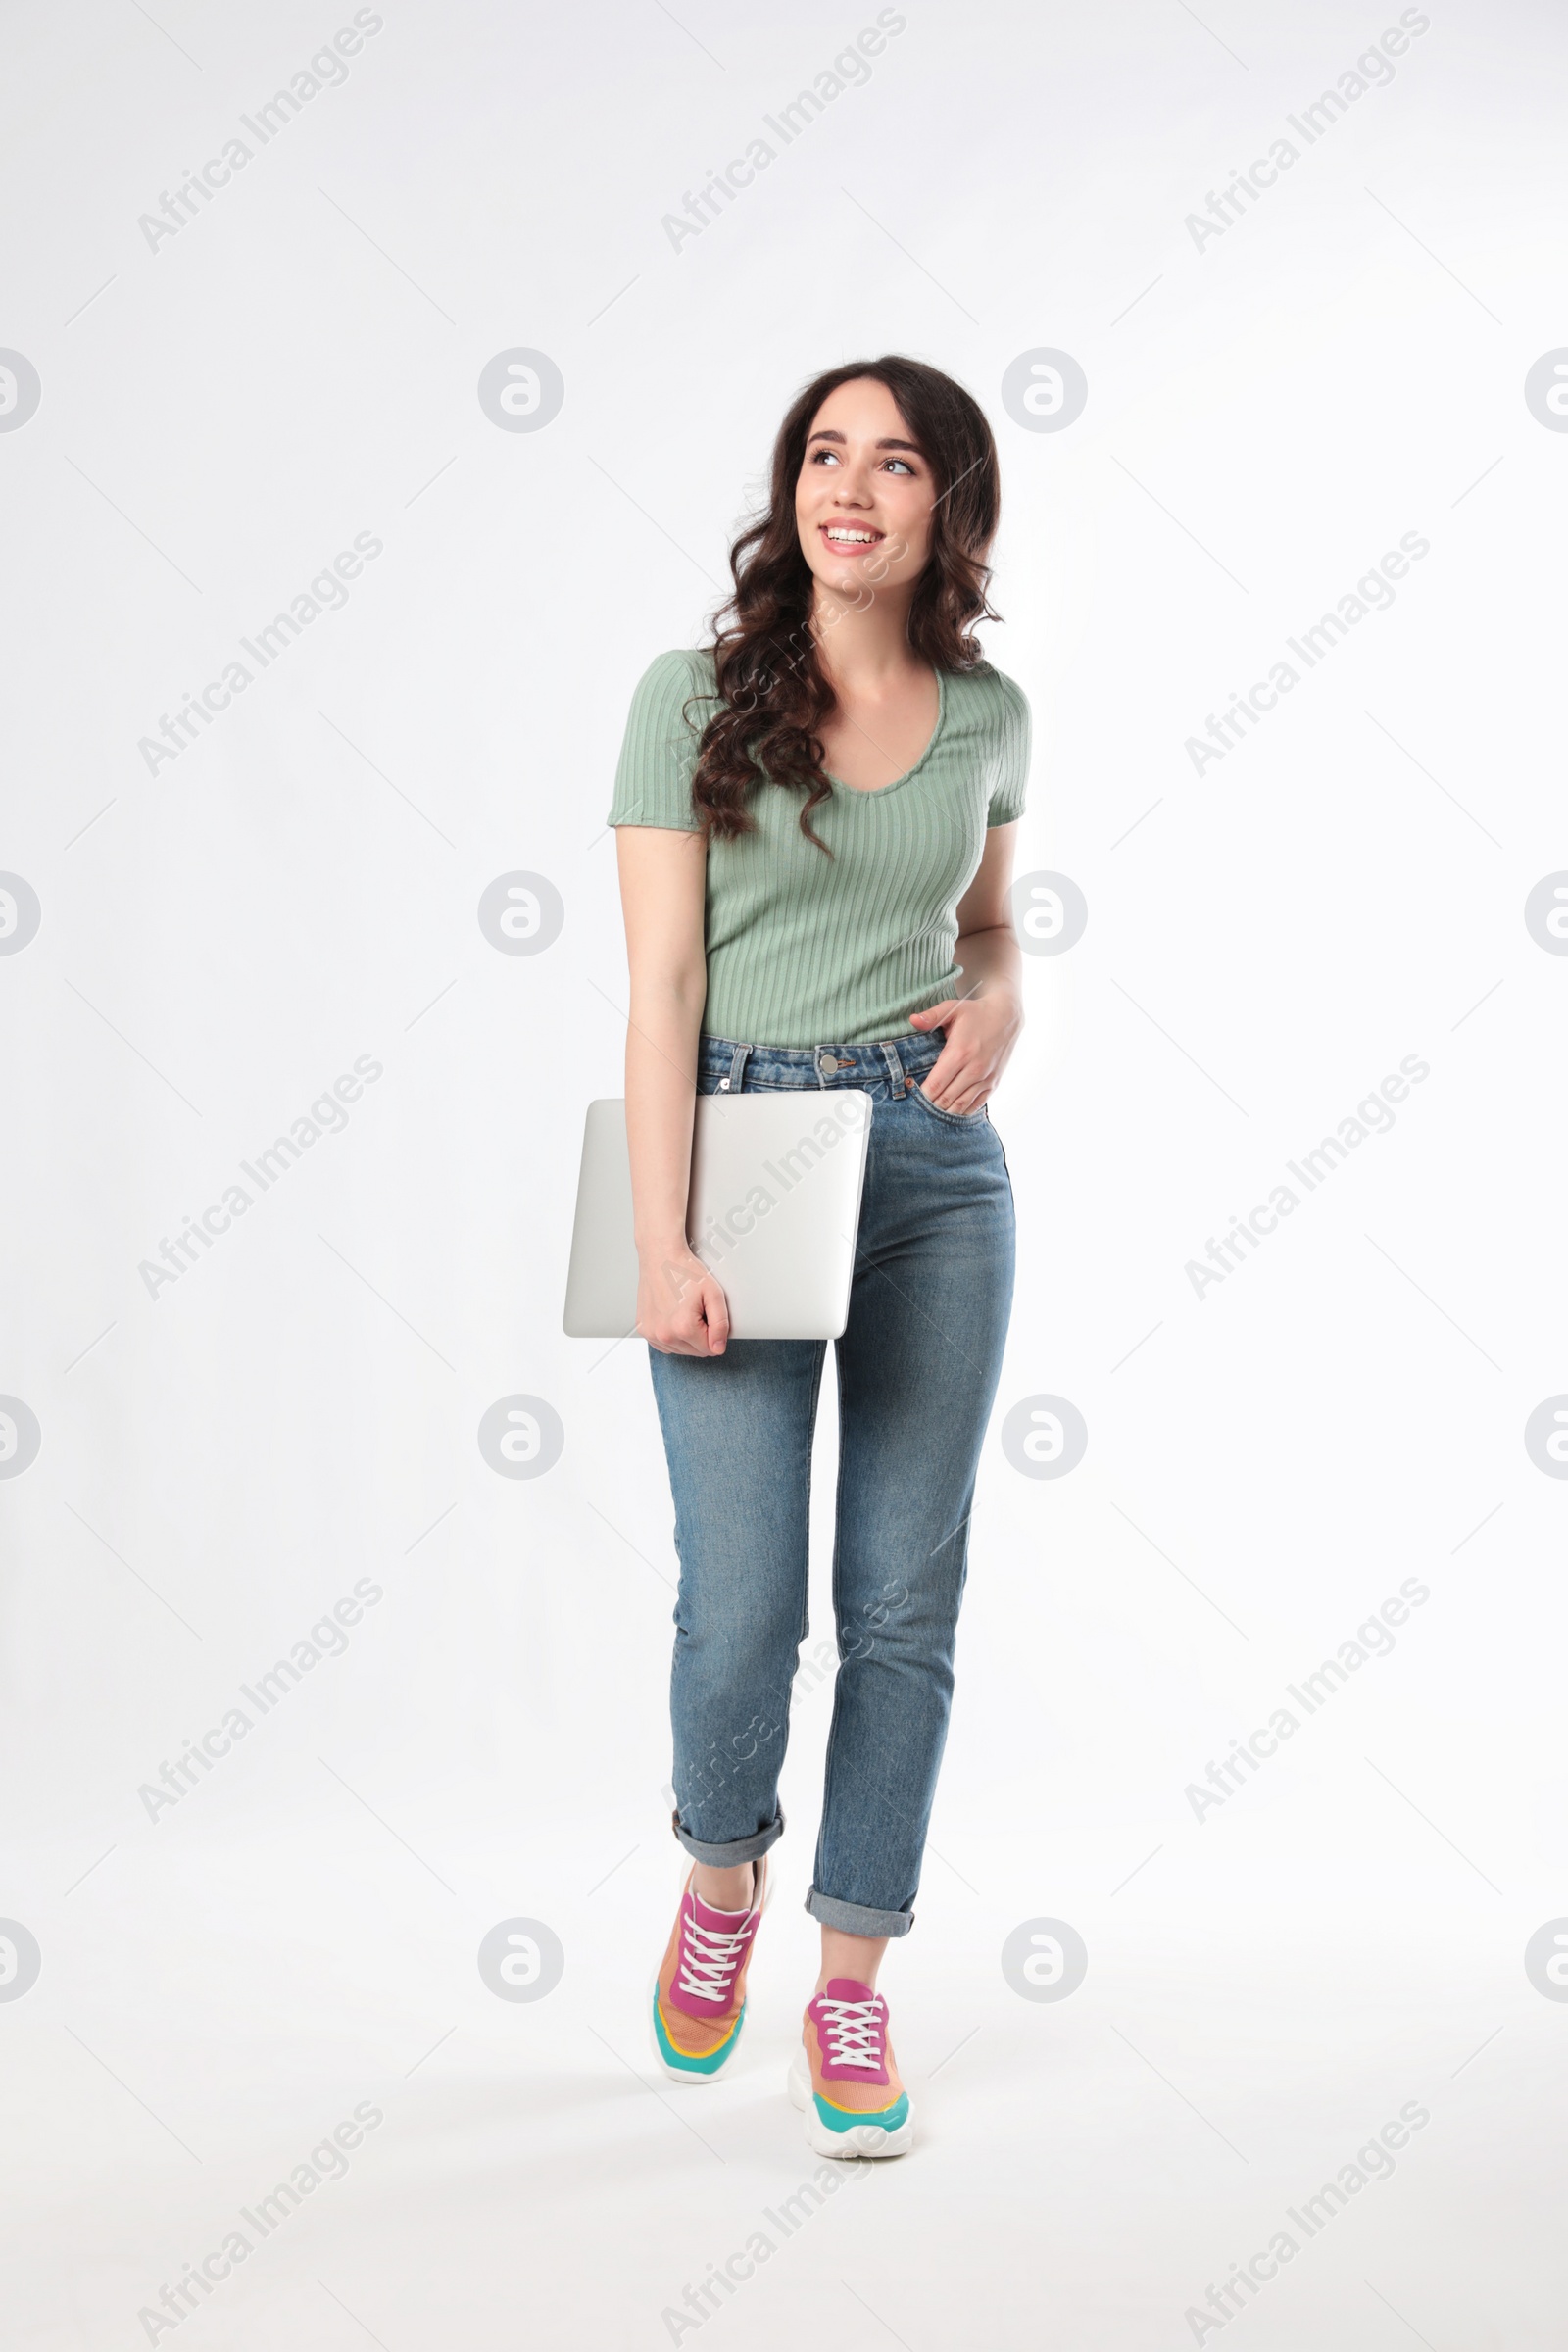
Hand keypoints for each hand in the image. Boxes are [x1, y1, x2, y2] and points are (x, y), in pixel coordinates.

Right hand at [637, 1245, 730, 1355]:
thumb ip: (720, 1324)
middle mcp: (665, 1334)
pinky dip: (671, 1335)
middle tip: (695, 1310)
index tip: (707, 1313)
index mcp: (684, 1327)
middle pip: (695, 1352)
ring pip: (680, 1350)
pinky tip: (672, 1316)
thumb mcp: (713, 1293)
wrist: (660, 1257)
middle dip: (700, 1335)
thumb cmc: (684, 1271)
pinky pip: (664, 1345)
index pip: (710, 1349)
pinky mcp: (643, 1329)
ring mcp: (651, 1333)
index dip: (713, 1332)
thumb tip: (718, 1348)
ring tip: (683, 1310)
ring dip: (685, 1336)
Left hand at [907, 989, 1020, 1113]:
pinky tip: (950, 1111)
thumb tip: (912, 1020)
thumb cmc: (976, 1013)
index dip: (921, 1095)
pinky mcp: (994, 1083)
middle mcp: (974, 1069)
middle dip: (929, 1106)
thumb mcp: (953, 1009)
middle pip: (945, 1099)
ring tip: (930, 1113)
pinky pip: (976, 1105)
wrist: (1007, 1017)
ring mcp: (985, 1078)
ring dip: (944, 1112)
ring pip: (960, 1106)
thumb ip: (931, 1016)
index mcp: (959, 1053)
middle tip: (916, 1107)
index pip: (935, 1084)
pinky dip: (962, 1111)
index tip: (910, 1096)